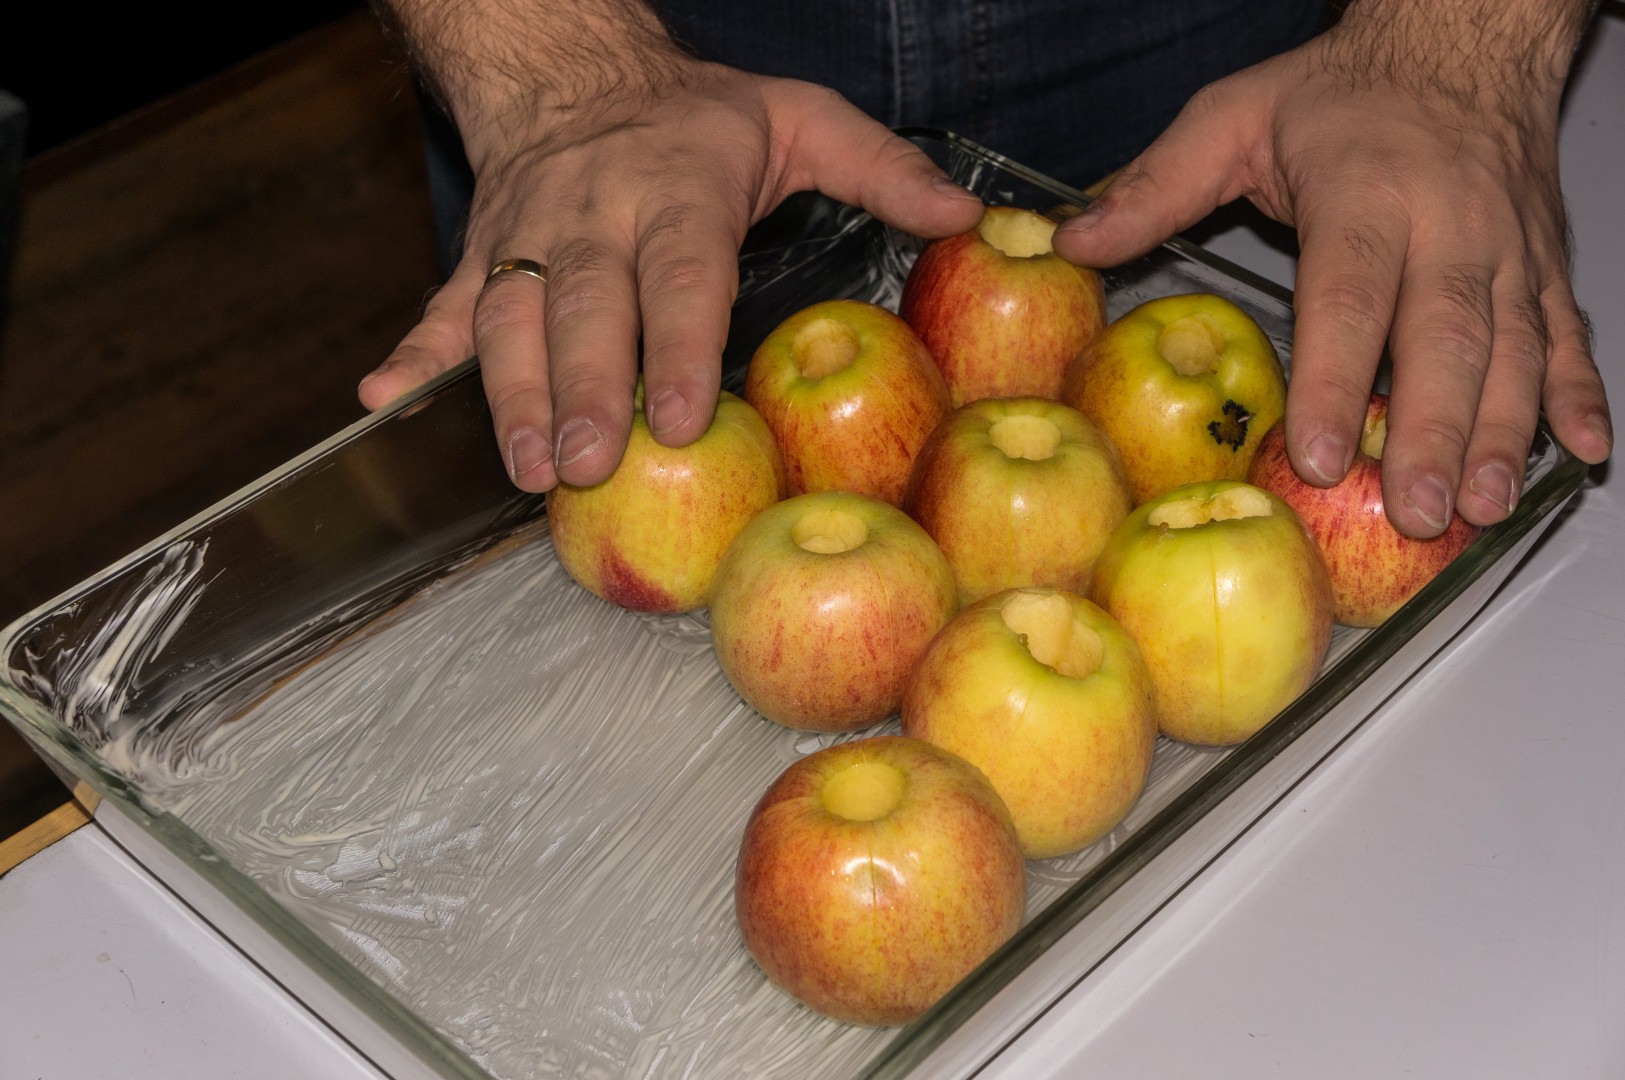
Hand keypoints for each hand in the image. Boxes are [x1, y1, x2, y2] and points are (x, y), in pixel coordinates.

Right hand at [358, 59, 983, 491]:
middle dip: (587, 390)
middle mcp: (595, 216)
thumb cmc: (697, 117)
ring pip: (511, 317)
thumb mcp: (801, 121)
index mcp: (678, 190)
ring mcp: (529, 237)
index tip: (683, 415)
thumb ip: (881, 170)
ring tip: (524, 467)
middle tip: (590, 467)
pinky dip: (414, 355)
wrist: (576, 68)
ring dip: (511, 394)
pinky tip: (382, 402)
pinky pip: (445, 305)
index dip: (678, 346)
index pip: (679, 276)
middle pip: (587, 309)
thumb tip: (966, 220)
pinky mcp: (484, 253)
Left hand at [1054, 0, 1611, 537]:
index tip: (1314, 455)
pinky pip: (1567, 333)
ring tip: (1482, 508)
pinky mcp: (1544, 264)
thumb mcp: (1234, 116)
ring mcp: (1507, 249)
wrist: (1466, 36)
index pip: (1348, 297)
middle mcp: (1449, 224)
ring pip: (1514, 350)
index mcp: (1365, 192)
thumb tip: (1074, 243)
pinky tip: (1581, 451)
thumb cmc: (1343, 92)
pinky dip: (1579, 393)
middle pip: (1444, 339)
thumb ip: (1158, 184)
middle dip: (1430, 433)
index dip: (1334, 379)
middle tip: (1411, 513)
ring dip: (1502, 434)